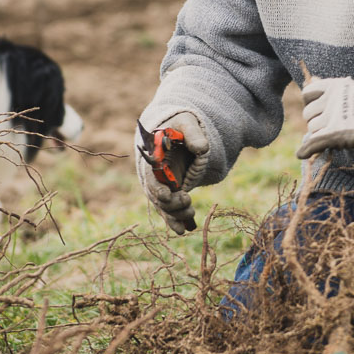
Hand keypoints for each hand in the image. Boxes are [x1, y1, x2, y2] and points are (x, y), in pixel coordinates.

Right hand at [135, 110, 208, 233]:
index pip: (151, 178)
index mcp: (154, 159)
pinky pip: (170, 210)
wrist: (177, 132)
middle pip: (157, 197)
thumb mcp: (186, 123)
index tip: (167, 195)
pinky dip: (176, 221)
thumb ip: (193, 133)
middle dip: (171, 204)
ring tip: (191, 215)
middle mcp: (155, 175)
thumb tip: (202, 148)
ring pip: (164, 207)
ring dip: (176, 215)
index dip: (157, 189)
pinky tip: (184, 230)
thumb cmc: (179, 125)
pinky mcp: (170, 192)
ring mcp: (162, 185)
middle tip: (187, 201)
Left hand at [297, 77, 353, 161]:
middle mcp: (332, 98)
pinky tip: (302, 153)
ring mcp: (333, 115)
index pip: (309, 92)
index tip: (320, 107)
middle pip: (309, 112)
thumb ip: (335, 95)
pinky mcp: (336, 132)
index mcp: (337, 86)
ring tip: (338, 135)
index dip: (310, 101)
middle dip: (317, 120)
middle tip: (334, 125)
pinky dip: (308, 148)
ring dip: (320, 133)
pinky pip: (315, 140)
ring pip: (313, 127)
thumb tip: (311, 92)